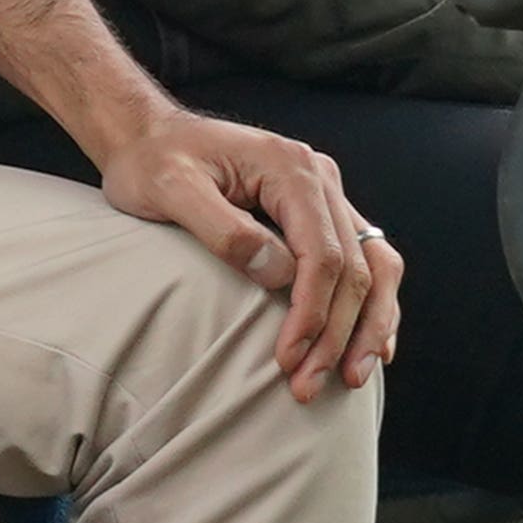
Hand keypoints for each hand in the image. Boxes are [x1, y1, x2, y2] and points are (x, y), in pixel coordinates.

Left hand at [96, 106, 400, 401]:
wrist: (148, 137)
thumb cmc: (152, 162)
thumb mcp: (169, 189)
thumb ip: (223, 229)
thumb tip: (278, 275)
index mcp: (290, 167)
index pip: (321, 253)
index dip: (311, 312)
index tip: (289, 358)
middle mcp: (320, 178)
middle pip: (354, 267)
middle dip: (337, 334)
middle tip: (309, 385)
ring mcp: (325, 195)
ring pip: (374, 266)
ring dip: (367, 326)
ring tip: (350, 378)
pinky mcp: (319, 214)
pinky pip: (364, 261)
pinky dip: (372, 306)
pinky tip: (372, 346)